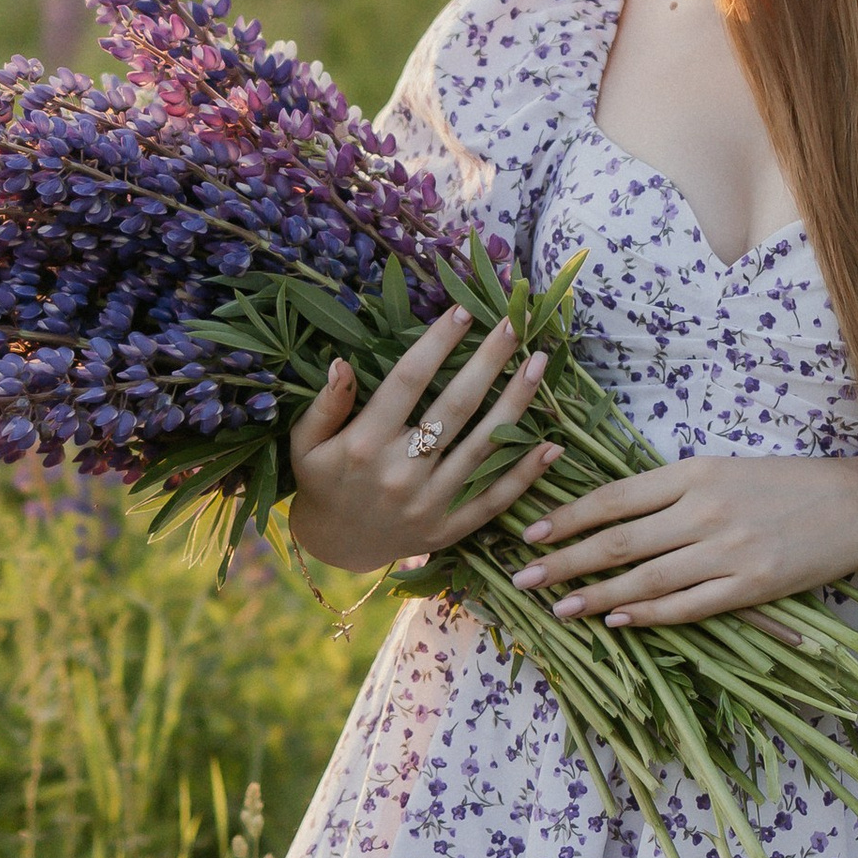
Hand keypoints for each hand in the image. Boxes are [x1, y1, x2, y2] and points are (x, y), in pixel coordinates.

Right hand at [287, 302, 562, 575]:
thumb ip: (326, 404)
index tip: (463, 311)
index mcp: (364, 443)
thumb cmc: (322, 481)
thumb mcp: (306, 442)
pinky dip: (525, 474)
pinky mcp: (450, 528)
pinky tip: (551, 444)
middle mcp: (400, 471)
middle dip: (489, 361)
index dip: (438, 343)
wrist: (337, 546)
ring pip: (483, 447)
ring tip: (539, 363)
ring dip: (516, 403)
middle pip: (455, 406)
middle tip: (516, 324)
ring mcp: (430, 503)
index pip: (408, 381)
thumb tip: (342, 363)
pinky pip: (494, 499)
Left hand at [509, 453, 857, 629]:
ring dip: (596, 595)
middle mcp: (705, 509)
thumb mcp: (725, 470)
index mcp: (695, 472)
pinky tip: (616, 621)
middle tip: (522, 579)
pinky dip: (648, 615)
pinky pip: (688, 605)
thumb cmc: (787, 484)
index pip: (615, 496)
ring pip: (646, 578)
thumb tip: (612, 515)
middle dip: (564, 560)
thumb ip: (673, 490)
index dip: (568, 517)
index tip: (530, 532)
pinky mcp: (753, 585)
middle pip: (618, 540)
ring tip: (559, 608)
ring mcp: (728, 550)